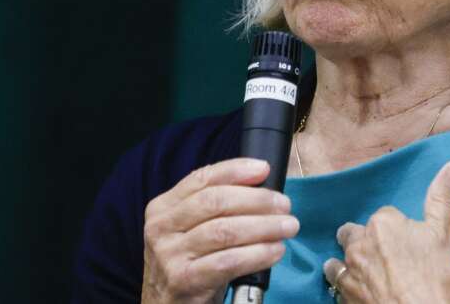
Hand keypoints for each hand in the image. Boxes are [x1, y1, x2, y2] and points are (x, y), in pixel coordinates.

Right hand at [141, 158, 299, 303]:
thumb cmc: (190, 262)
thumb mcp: (191, 229)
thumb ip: (215, 206)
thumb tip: (261, 184)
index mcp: (163, 207)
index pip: (202, 178)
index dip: (235, 170)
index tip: (264, 169)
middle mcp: (161, 228)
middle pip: (215, 202)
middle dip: (257, 200)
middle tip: (284, 205)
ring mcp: (170, 255)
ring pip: (225, 231)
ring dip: (264, 226)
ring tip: (288, 226)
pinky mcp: (184, 280)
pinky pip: (229, 261)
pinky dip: (258, 254)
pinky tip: (275, 251)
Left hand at [323, 161, 449, 303]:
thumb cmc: (435, 280)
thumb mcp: (445, 236)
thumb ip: (444, 198)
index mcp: (383, 223)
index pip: (386, 216)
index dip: (398, 229)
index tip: (409, 243)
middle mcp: (359, 244)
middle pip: (355, 234)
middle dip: (365, 240)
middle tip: (386, 257)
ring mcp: (349, 272)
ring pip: (339, 260)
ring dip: (347, 263)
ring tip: (365, 273)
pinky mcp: (344, 298)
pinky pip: (338, 288)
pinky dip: (346, 288)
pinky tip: (359, 292)